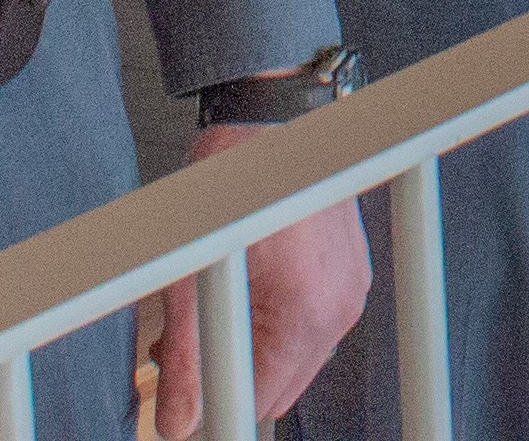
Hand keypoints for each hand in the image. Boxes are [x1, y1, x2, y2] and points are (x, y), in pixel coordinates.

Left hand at [136, 133, 372, 436]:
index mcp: (308, 312)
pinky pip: (310, 320)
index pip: (261, 402)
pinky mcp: (350, 266)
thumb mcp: (191, 276)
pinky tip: (242, 285)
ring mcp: (351, 284)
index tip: (186, 381)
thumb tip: (178, 422)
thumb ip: (187, 360)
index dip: (216, 399)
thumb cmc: (229, 183)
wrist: (267, 118)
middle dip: (232, 372)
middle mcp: (341, 303)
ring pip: (294, 354)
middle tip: (185, 341)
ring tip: (209, 305)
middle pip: (281, 384)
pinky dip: (275, 317)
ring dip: (253, 345)